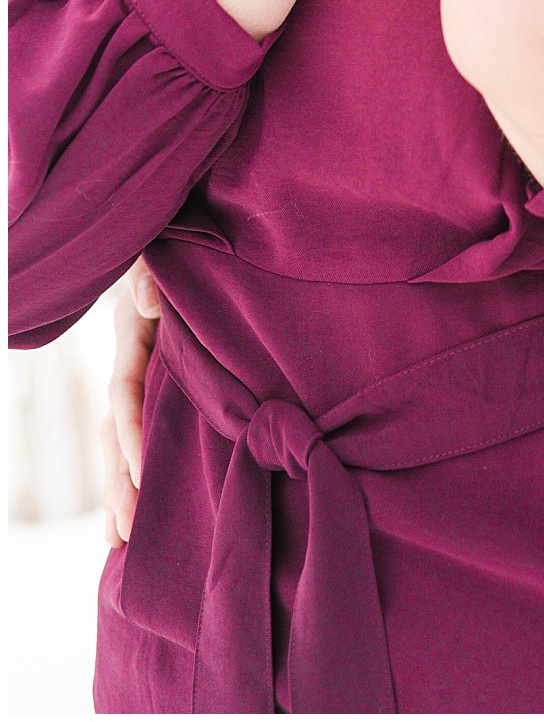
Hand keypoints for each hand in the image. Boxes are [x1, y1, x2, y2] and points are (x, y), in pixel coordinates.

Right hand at [101, 258, 159, 546]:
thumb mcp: (163, 248)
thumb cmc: (183, 235)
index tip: (141, 475)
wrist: (203, 226)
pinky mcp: (162, 380)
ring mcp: (144, 372)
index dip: (131, 433)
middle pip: (117, 429)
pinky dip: (139, 467)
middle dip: (118, 481)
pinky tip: (141, 505)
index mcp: (130, 331)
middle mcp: (130, 357)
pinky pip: (146, 428)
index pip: (124, 392)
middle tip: (124, 535)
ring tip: (120, 540)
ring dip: (122, 486)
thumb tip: (147, 302)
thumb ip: (151, 272)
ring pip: (125, 439)